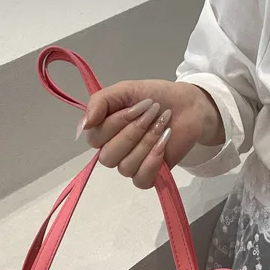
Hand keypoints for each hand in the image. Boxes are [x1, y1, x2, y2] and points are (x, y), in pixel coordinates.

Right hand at [78, 80, 224, 188]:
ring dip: (147, 142)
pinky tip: (164, 142)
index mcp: (102, 132)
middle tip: (153, 112)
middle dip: (134, 131)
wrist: (187, 105)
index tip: (138, 105)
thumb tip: (83, 126)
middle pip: (108, 156)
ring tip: (162, 124)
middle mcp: (112, 152)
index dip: (116, 123)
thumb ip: (99, 102)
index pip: (94, 139)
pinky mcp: (148, 177)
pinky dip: (153, 161)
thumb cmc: (155, 97)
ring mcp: (129, 166)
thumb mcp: (124, 90)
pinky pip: (141, 180)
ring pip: (125, 167)